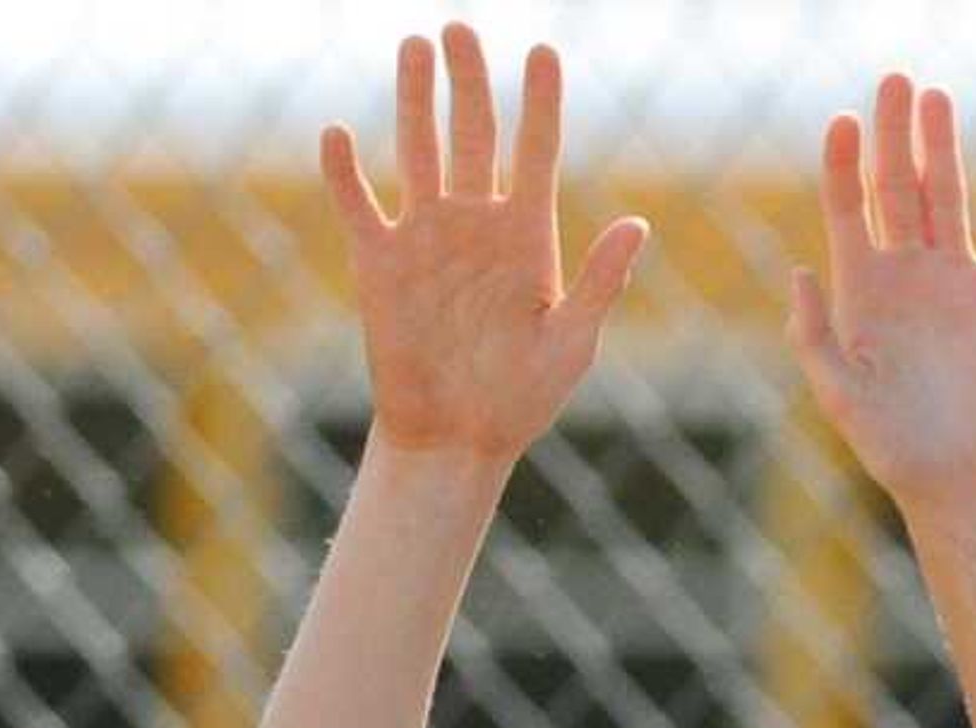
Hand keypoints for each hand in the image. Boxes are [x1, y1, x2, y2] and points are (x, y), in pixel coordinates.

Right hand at [318, 27, 647, 467]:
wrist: (458, 437)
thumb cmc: (523, 397)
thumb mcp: (571, 342)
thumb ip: (600, 281)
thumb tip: (638, 223)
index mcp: (528, 235)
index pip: (537, 150)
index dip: (540, 103)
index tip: (541, 52)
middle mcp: (476, 223)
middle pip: (473, 134)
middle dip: (468, 81)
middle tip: (459, 27)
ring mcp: (426, 236)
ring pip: (418, 150)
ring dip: (414, 100)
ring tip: (413, 48)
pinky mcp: (380, 261)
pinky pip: (359, 205)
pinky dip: (345, 173)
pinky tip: (337, 134)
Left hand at [788, 75, 975, 521]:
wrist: (965, 488)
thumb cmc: (896, 452)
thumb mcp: (842, 398)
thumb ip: (817, 337)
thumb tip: (802, 272)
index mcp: (862, 292)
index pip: (848, 210)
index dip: (843, 165)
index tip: (843, 122)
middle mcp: (908, 276)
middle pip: (898, 188)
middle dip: (894, 134)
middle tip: (894, 79)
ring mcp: (958, 282)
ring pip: (949, 198)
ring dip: (943, 149)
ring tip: (937, 97)